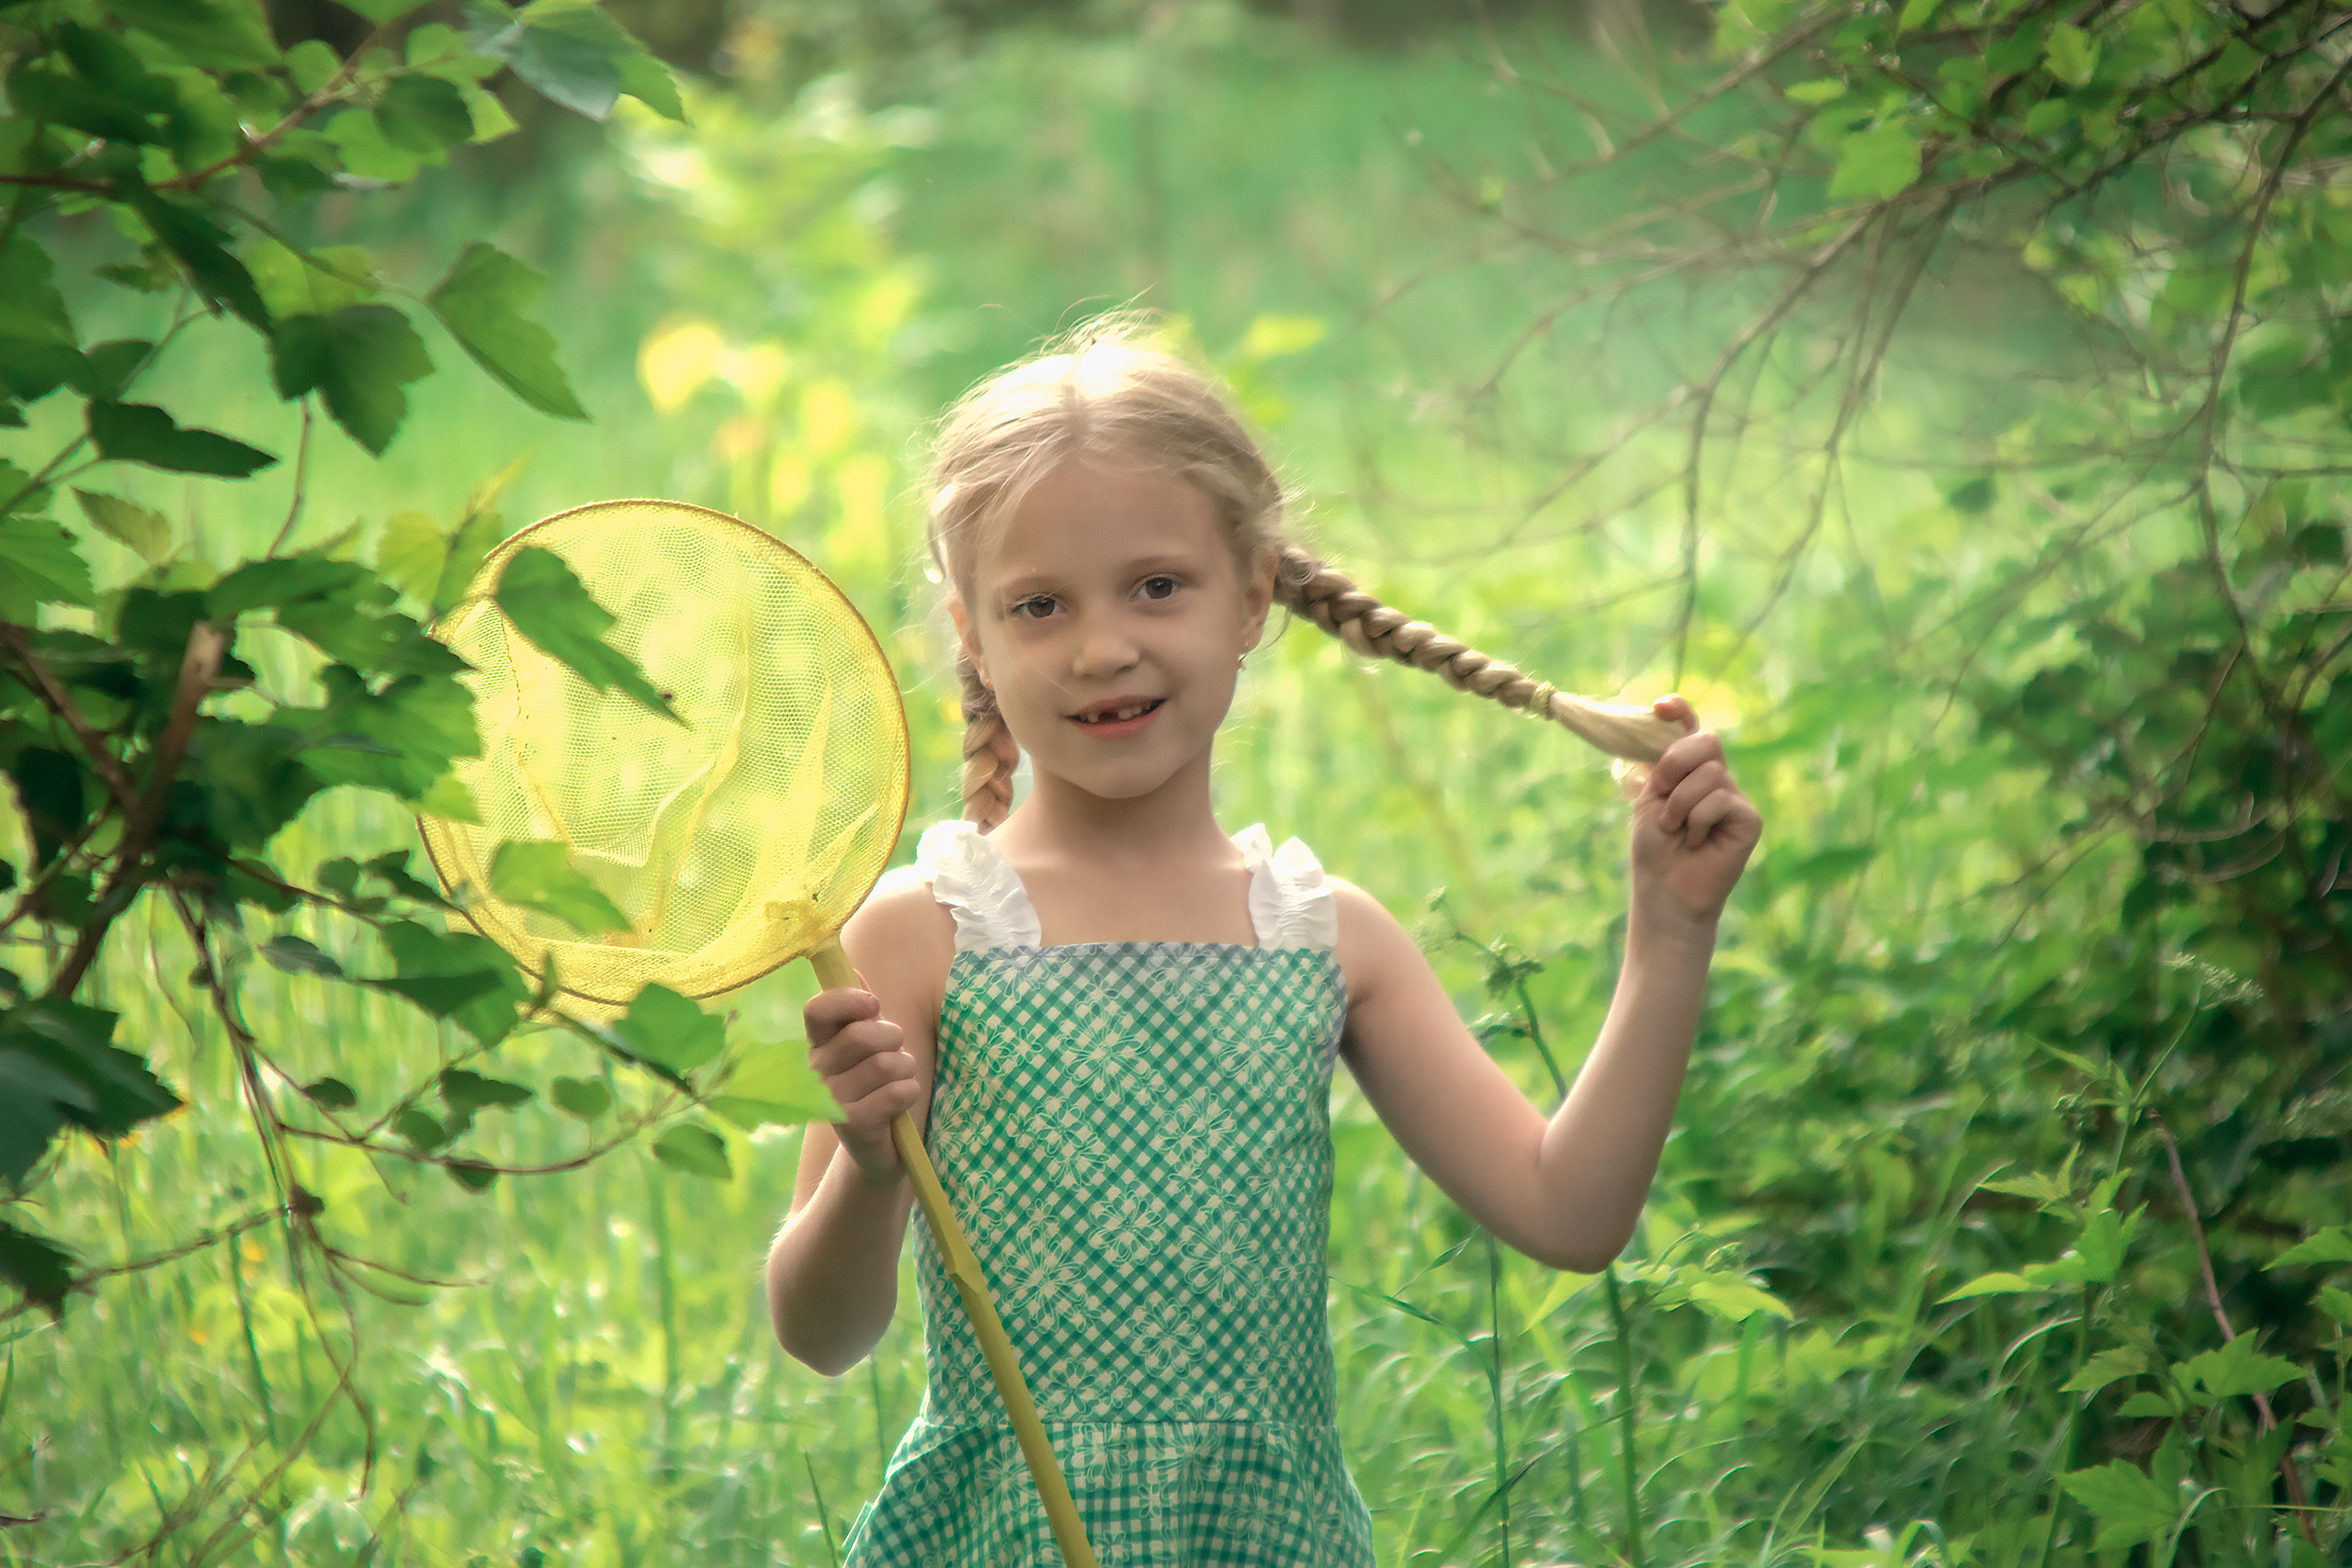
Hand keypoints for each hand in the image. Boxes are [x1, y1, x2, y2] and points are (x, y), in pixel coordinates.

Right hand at [805, 982, 924, 1181]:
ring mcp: (829, 1100)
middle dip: (894, 1039)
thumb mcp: (871, 1044)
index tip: (874, 1005)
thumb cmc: (876, 1085)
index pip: (817, 1009)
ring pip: (887, 1063)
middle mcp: (815, 1071)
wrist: (878, 1147)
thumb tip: (852, 970)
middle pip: (864, 1034)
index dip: (848, 1000)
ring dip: (906, 1069)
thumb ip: (862, 1010)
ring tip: (898, 1081)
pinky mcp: (851, 1125)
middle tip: (895, 1053)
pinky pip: (897, 1092)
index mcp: (817, 1044)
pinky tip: (898, 1104)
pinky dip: (909, 1093)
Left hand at [1628, 695, 1762, 938]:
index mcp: (1689, 770)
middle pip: (1706, 741)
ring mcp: (1735, 797)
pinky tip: (1697, 842)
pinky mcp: (1749, 818)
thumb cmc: (1654, 848)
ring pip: (1709, 773)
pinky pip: (1720, 799)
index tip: (1659, 708)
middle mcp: (1716, 778)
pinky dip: (1697, 821)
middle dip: (1675, 763)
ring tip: (1677, 831)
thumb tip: (1666, 725)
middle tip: (1661, 795)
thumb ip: (1663, 763)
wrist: (1664, 890)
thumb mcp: (1650, 797)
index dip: (1680, 711)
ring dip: (1680, 804)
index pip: (1691, 729)